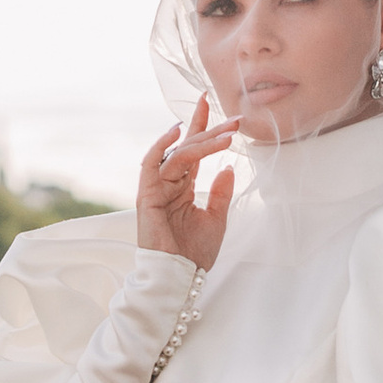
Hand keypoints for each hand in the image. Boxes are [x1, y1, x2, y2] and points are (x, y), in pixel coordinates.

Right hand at [137, 98, 238, 262]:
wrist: (180, 276)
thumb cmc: (194, 253)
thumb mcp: (216, 219)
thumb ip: (221, 193)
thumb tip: (229, 167)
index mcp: (183, 187)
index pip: (193, 150)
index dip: (202, 126)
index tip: (214, 105)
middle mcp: (169, 183)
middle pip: (188, 148)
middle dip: (210, 130)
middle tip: (235, 118)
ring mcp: (157, 188)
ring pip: (178, 154)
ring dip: (202, 141)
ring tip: (227, 134)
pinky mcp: (146, 195)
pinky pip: (151, 164)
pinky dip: (160, 145)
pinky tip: (177, 132)